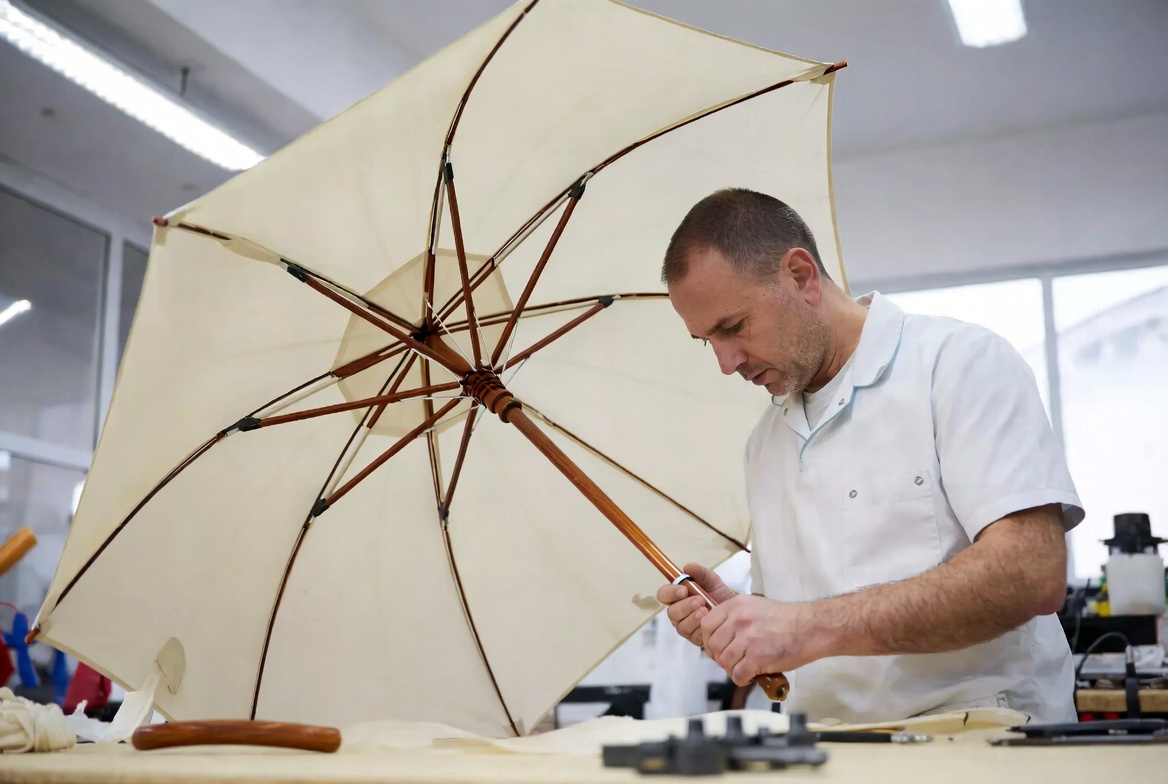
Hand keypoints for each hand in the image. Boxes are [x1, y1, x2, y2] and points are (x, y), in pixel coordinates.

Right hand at [655, 563, 736, 646]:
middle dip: (684, 606)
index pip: (664, 594)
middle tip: (700, 600)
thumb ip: (700, 573)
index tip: (683, 590)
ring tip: (706, 611)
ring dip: (692, 617)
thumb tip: (687, 567)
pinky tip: (708, 622)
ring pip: (680, 624)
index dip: (670, 593)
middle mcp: (679, 612)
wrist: (737, 613)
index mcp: (679, 596)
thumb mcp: (713, 581)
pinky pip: (692, 635)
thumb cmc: (721, 597)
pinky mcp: (694, 637)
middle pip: (671, 612)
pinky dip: (700, 628)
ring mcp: (686, 626)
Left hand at [700, 595, 820, 685]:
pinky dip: (742, 679)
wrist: (811, 627)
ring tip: (743, 668)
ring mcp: (748, 639)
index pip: (706, 625)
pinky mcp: (759, 657)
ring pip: (724, 662)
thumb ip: (734, 617)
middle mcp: (738, 620)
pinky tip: (751, 675)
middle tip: (731, 660)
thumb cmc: (786, 619)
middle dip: (719, 657)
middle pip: (713, 646)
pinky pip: (738, 675)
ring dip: (731, 669)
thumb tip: (718, 635)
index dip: (708, 640)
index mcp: (736, 606)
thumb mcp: (754, 606)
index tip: (717, 647)